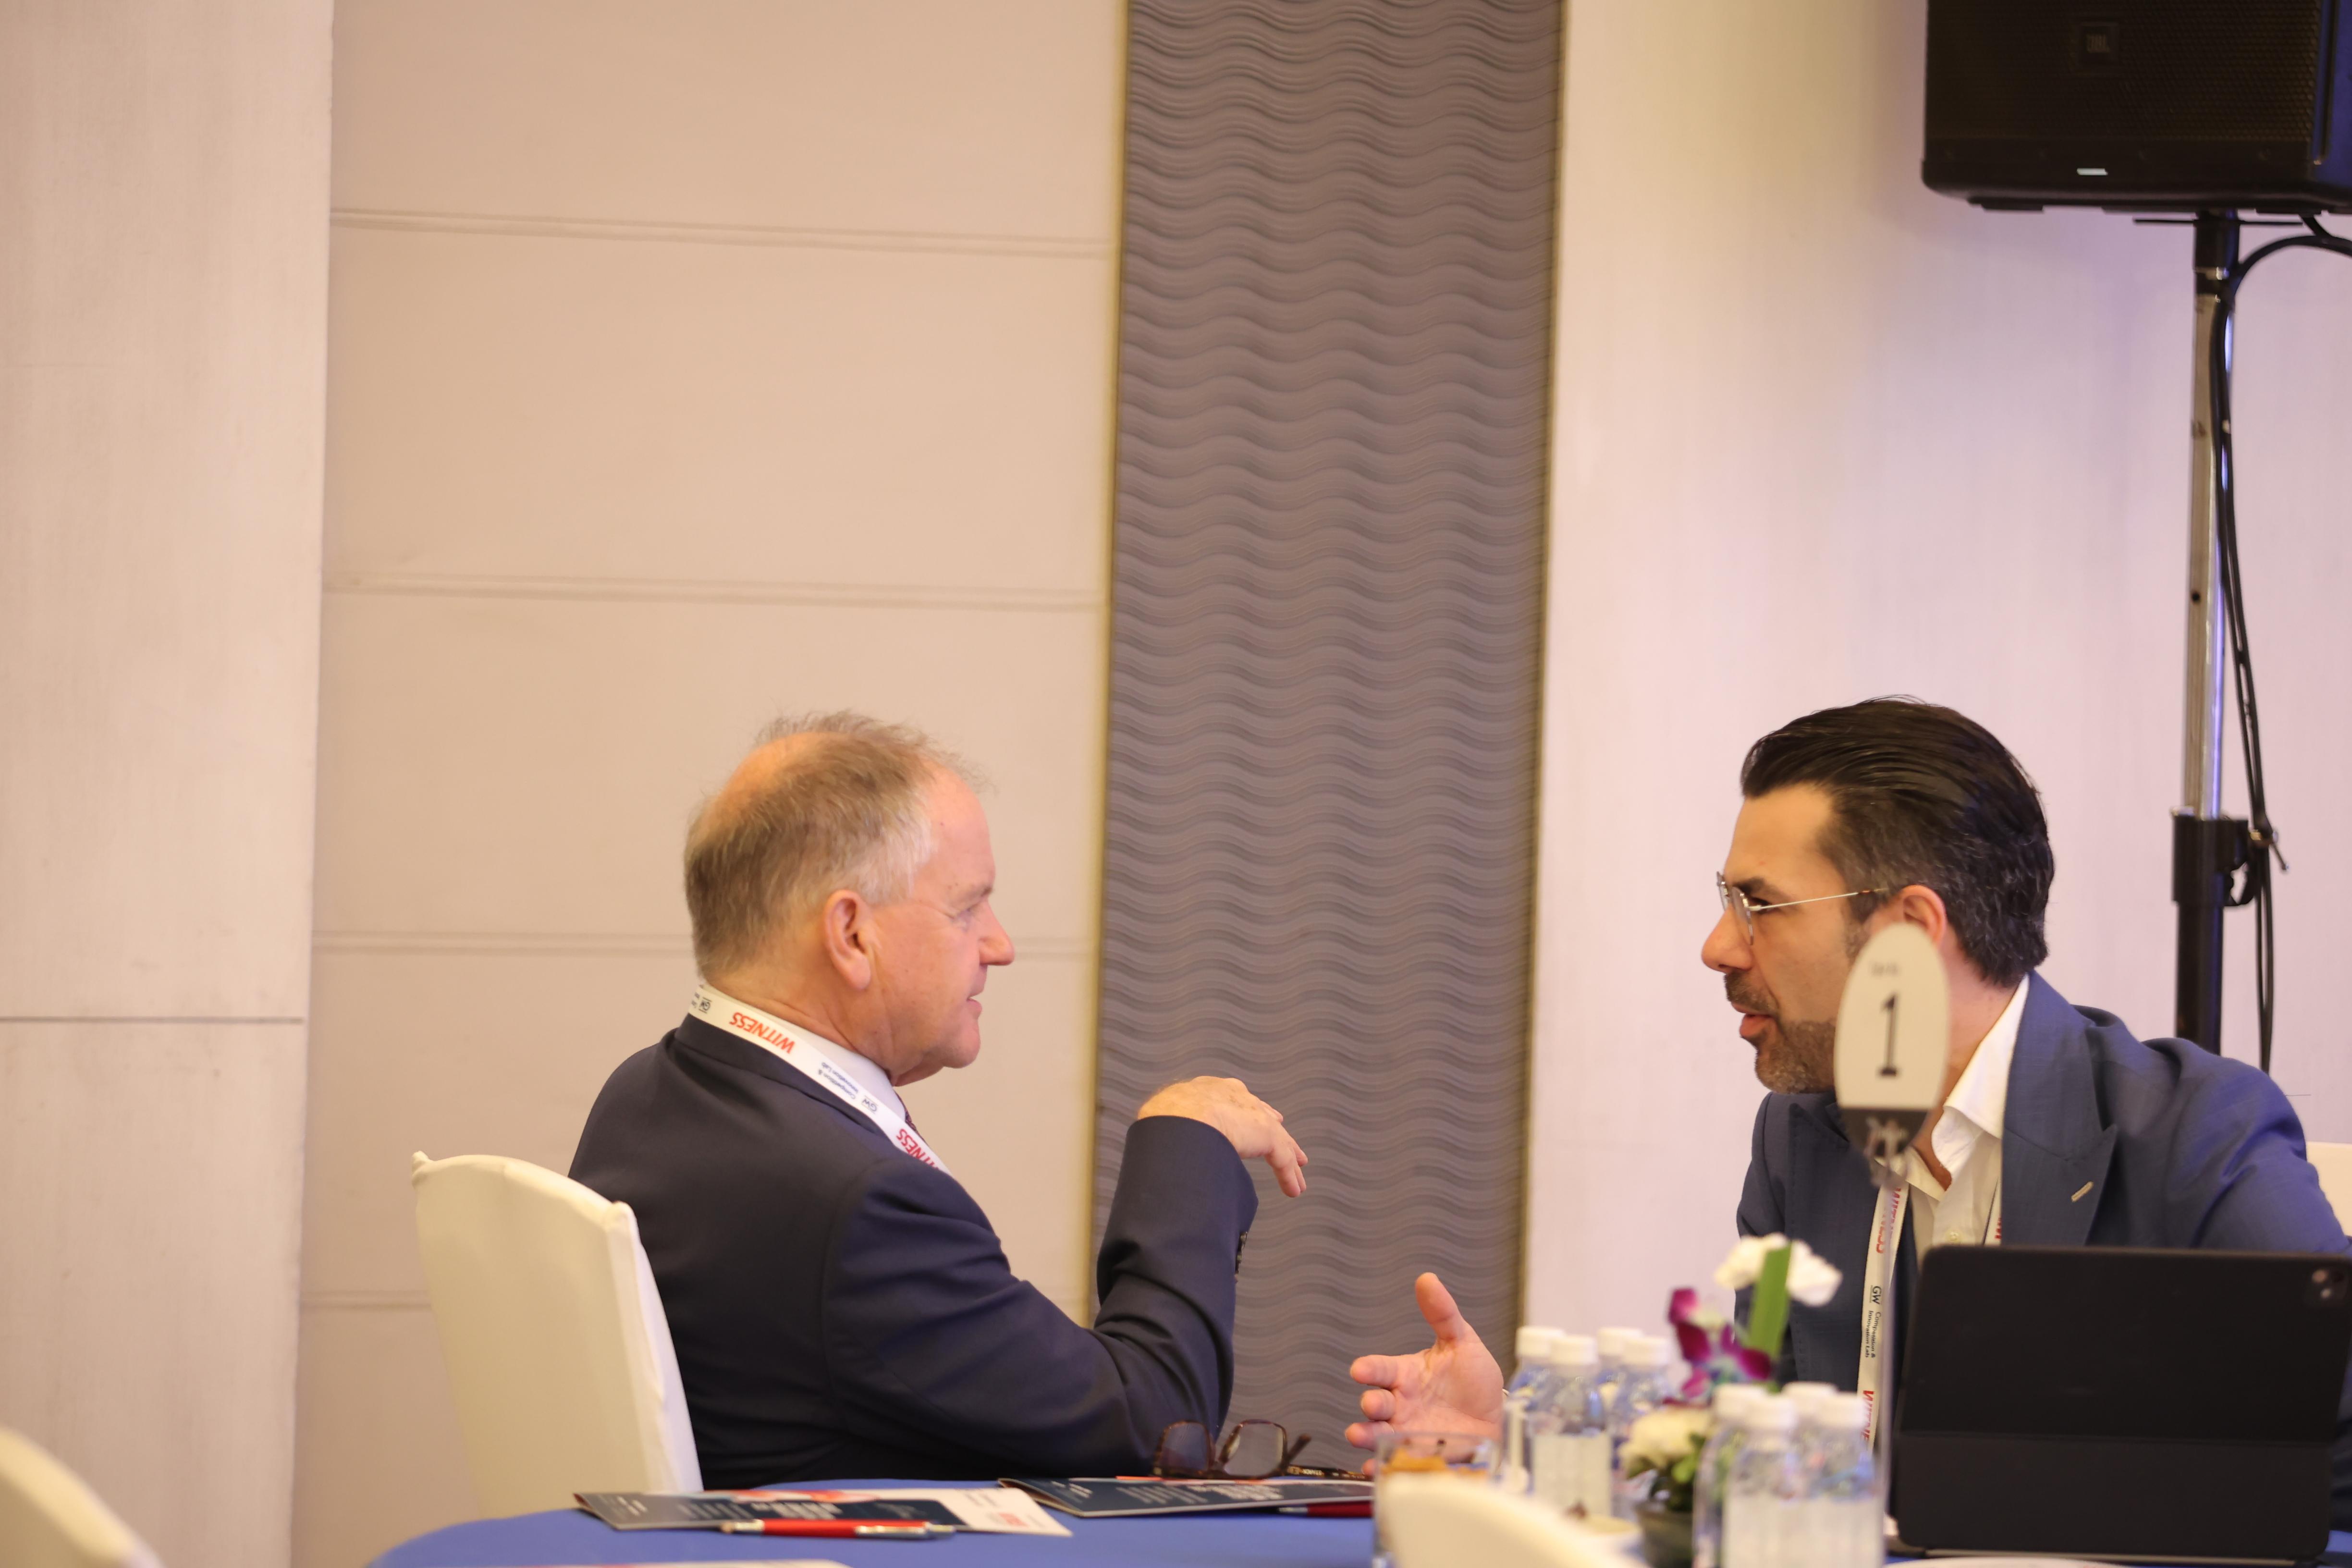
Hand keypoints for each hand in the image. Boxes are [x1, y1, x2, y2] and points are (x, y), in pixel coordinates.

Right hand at [1136, 1076, 1307, 1196]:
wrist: (1182, 1114)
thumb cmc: (1167, 1117)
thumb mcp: (1172, 1118)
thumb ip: (1178, 1130)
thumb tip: (1167, 1153)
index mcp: (1214, 1089)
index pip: (1238, 1102)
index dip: (1249, 1113)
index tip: (1260, 1118)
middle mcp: (1239, 1098)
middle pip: (1264, 1117)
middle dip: (1275, 1130)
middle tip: (1287, 1139)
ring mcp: (1255, 1116)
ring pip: (1278, 1142)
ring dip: (1288, 1161)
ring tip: (1297, 1177)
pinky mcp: (1267, 1135)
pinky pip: (1282, 1159)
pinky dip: (1288, 1176)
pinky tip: (1293, 1190)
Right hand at [1344, 1273, 1504, 1456]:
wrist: (1496, 1423)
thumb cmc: (1474, 1381)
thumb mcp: (1463, 1343)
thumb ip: (1443, 1314)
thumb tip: (1427, 1278)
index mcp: (1406, 1375)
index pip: (1381, 1369)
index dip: (1370, 1368)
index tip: (1360, 1369)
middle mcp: (1400, 1405)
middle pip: (1376, 1405)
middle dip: (1371, 1405)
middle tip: (1373, 1405)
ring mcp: (1405, 1433)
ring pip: (1377, 1435)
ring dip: (1367, 1436)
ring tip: (1361, 1436)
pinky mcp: (1415, 1456)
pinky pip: (1393, 1463)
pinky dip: (1381, 1468)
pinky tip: (1377, 1469)